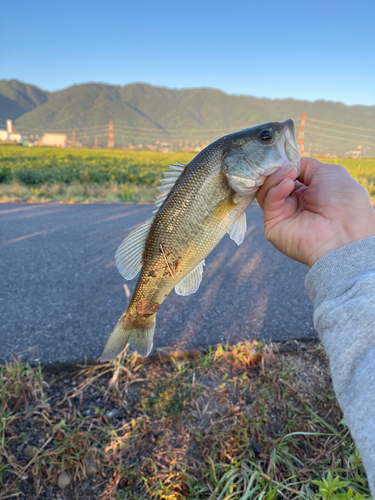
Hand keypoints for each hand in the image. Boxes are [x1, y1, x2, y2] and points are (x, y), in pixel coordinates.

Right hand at [256, 157, 374, 266]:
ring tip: (289, 175)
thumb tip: (290, 164)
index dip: (285, 165)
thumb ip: (307, 166)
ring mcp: (284, 215)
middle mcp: (296, 204)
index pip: (288, 175)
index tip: (286, 158)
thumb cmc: (344, 202)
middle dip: (277, 170)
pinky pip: (268, 202)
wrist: (344, 232)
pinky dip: (276, 190)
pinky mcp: (273, 225)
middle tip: (287, 167)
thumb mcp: (329, 172)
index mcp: (310, 192)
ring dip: (275, 178)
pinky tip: (287, 185)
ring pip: (267, 190)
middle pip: (274, 181)